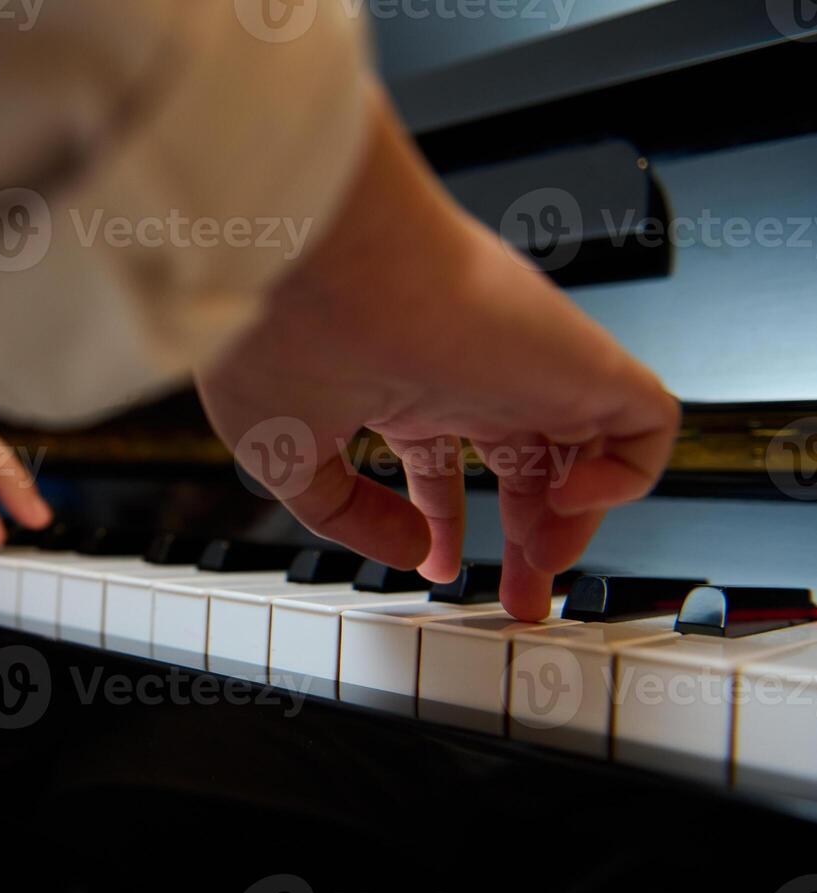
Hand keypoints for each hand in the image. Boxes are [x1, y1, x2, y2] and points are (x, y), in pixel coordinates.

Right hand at [197, 88, 678, 620]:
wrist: (316, 256)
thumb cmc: (280, 335)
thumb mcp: (284, 456)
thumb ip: (346, 514)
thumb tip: (410, 551)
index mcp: (401, 389)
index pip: (442, 460)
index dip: (443, 523)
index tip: (436, 569)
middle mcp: (468, 377)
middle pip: (526, 466)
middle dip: (528, 542)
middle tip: (522, 601)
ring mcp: (525, 368)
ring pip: (587, 450)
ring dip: (576, 522)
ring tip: (543, 563)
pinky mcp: (577, 359)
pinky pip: (647, 422)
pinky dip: (628, 476)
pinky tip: (568, 501)